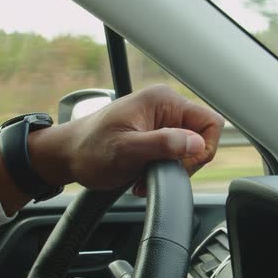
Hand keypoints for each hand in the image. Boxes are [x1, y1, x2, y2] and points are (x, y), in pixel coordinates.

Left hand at [29, 84, 224, 195]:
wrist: (66, 155)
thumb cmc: (89, 149)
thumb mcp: (125, 150)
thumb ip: (162, 144)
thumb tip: (196, 143)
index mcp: (164, 101)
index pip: (210, 123)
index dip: (202, 149)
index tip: (180, 166)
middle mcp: (166, 108)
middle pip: (202, 139)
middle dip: (184, 163)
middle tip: (157, 174)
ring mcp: (161, 122)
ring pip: (189, 150)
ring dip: (171, 169)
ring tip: (144, 177)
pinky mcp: (156, 136)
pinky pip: (174, 155)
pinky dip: (163, 170)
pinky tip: (143, 176)